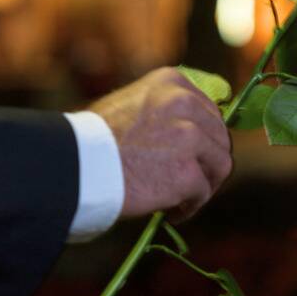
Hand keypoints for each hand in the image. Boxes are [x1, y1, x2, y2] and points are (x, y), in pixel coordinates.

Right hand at [88, 67, 232, 222]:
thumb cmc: (94, 140)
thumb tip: (194, 129)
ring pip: (220, 165)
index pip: (209, 112)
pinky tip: (172, 213)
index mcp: (172, 83)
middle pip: (220, 138)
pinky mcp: (187, 173)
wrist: (76, 166)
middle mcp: (185, 104)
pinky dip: (190, 207)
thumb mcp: (132, 104)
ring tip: (183, 199)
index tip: (192, 156)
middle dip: (207, 163)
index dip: (204, 139)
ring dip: (204, 185)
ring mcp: (189, 138)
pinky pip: (203, 193)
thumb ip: (164, 110)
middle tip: (190, 182)